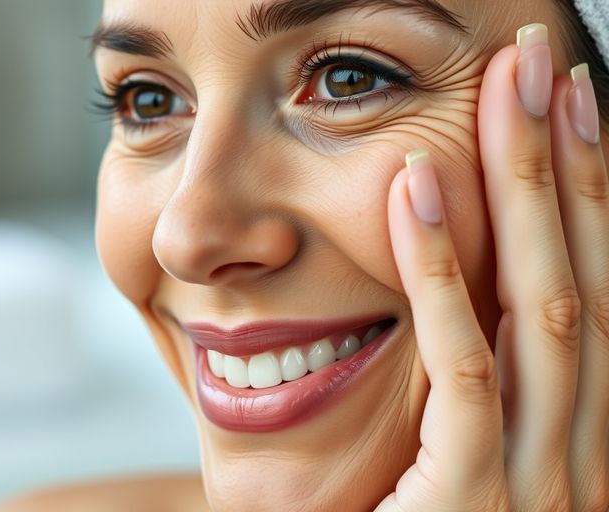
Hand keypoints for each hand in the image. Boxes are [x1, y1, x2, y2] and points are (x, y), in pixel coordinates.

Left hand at [377, 24, 607, 511]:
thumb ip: (472, 397)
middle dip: (568, 165)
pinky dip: (439, 276)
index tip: (567, 108)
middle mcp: (583, 451)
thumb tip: (458, 305)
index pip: (591, 292)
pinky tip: (412, 192)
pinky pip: (466, 369)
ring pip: (545, 307)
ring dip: (526, 190)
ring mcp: (540, 479)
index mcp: (579, 439)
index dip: (585, 196)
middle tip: (544, 62)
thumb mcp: (454, 467)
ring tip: (508, 90)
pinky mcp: (473, 500)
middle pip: (583, 278)